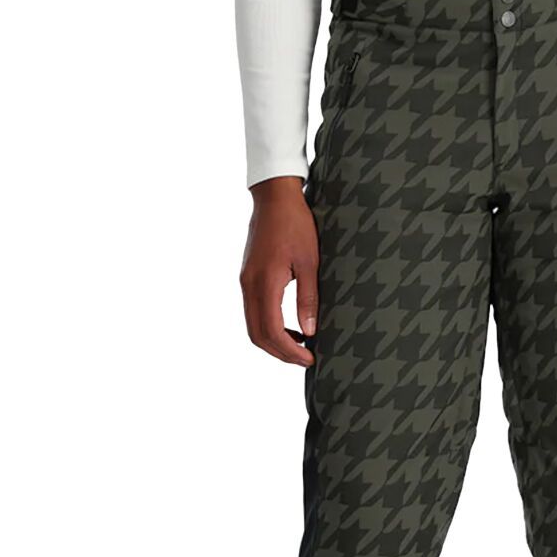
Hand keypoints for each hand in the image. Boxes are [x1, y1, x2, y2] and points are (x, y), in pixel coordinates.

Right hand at [240, 176, 318, 365]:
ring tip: (300, 346)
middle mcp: (249, 285)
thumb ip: (309, 298)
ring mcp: (246, 281)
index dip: (290, 351)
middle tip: (305, 359)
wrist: (274, 197)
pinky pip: (253, 312)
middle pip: (257, 334)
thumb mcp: (310, 262)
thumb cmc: (296, 224)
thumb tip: (309, 331)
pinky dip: (269, 327)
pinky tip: (290, 327)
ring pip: (253, 325)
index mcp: (264, 283)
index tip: (310, 358)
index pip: (271, 331)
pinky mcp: (248, 276)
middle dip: (280, 353)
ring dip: (274, 341)